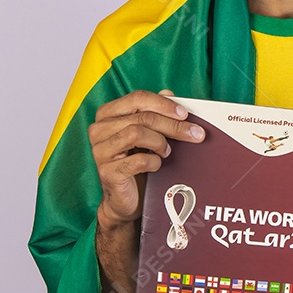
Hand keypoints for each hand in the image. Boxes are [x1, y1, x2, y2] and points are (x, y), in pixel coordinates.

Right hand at [88, 89, 204, 230]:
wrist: (126, 199)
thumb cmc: (136, 162)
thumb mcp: (147, 134)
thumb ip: (154, 112)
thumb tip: (169, 94)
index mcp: (107, 114)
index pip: (137, 98)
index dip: (164, 104)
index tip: (185, 114)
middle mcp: (99, 129)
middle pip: (141, 117)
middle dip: (172, 125)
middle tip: (194, 134)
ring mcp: (100, 151)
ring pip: (136, 133)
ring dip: (160, 142)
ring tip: (167, 152)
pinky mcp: (107, 172)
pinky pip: (136, 160)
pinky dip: (153, 162)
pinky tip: (157, 165)